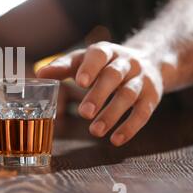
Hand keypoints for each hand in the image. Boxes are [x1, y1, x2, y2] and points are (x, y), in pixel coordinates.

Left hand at [36, 42, 163, 145]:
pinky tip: (116, 140)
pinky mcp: (152, 96)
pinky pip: (143, 112)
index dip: (90, 68)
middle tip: (83, 113)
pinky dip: (130, 127)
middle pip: (113, 76)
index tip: (79, 82)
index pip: (99, 55)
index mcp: (106, 51)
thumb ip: (63, 67)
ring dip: (112, 114)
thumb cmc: (104, 63)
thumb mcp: (84, 60)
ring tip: (95, 131)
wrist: (149, 60)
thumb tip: (39, 74)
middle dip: (99, 95)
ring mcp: (141, 79)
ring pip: (128, 95)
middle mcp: (126, 62)